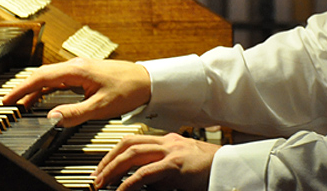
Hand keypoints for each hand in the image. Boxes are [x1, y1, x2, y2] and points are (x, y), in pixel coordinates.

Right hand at [1, 57, 150, 126]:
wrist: (146, 81)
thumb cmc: (128, 90)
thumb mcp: (101, 107)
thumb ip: (75, 113)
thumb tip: (52, 117)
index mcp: (77, 70)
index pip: (42, 77)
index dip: (22, 89)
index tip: (8, 99)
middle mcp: (77, 66)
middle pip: (43, 75)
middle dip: (24, 88)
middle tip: (9, 102)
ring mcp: (81, 69)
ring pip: (51, 77)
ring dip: (35, 89)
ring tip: (21, 103)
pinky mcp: (86, 74)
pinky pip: (60, 80)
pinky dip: (48, 89)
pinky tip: (43, 99)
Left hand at [93, 132, 219, 190]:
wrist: (230, 167)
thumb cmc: (208, 169)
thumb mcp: (181, 167)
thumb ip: (162, 170)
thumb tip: (142, 182)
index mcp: (168, 141)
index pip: (134, 140)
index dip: (115, 152)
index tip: (104, 165)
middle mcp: (167, 142)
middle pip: (129, 144)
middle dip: (108, 159)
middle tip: (96, 175)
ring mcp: (171, 152)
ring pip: (133, 154)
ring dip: (113, 169)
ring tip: (102, 182)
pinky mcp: (176, 166)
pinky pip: (146, 172)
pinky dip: (129, 182)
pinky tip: (121, 190)